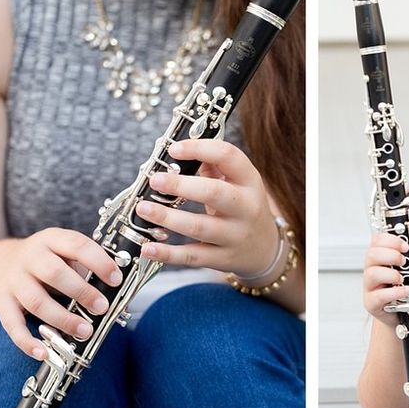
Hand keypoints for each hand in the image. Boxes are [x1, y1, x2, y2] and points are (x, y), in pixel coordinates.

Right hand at [0, 228, 132, 359]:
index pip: (77, 245)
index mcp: (51, 240)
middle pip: (53, 273)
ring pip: (36, 301)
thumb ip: (89, 271)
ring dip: (62, 319)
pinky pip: (12, 324)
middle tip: (102, 308)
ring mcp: (14, 280)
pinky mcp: (2, 302)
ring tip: (85, 331)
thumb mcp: (65, 256)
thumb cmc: (46, 263)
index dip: (98, 262)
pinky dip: (27, 341)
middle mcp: (30, 257)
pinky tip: (43, 353)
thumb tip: (122, 298)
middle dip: (81, 291)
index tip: (116, 279)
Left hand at [137, 136, 279, 276]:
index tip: (173, 149)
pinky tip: (149, 248)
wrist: (264, 249)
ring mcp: (235, 236)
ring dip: (168, 218)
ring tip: (144, 209)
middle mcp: (246, 208)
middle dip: (180, 185)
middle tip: (155, 180)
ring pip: (199, 227)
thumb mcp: (238, 182)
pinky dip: (168, 254)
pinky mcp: (223, 259)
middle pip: (213, 192)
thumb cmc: (243, 207)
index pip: (228, 156)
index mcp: (249, 180)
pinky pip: (193, 256)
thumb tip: (180, 151)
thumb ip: (214, 165)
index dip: (199, 149)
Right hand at [362, 231, 408, 323]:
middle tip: (404, 261)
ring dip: (391, 274)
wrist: (405, 313)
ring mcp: (369, 287)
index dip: (391, 240)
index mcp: (379, 257)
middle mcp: (371, 270)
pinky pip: (379, 295)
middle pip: (371, 254)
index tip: (405, 246)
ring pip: (372, 274)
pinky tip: (406, 291)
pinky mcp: (371, 303)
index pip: (377, 240)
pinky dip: (395, 292)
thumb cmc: (406, 288)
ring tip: (402, 279)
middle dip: (391, 255)